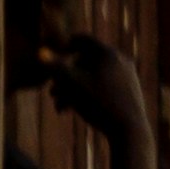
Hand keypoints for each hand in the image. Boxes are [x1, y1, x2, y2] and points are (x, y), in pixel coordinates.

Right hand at [30, 27, 147, 144]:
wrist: (129, 129)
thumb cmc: (98, 103)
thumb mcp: (72, 85)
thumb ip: (55, 68)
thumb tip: (40, 52)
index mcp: (108, 53)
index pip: (81, 40)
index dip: (63, 46)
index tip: (51, 57)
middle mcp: (121, 59)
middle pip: (85, 62)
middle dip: (65, 77)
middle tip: (52, 94)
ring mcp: (127, 75)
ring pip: (93, 76)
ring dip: (74, 89)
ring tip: (60, 107)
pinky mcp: (130, 89)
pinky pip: (104, 85)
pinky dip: (89, 94)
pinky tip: (75, 109)